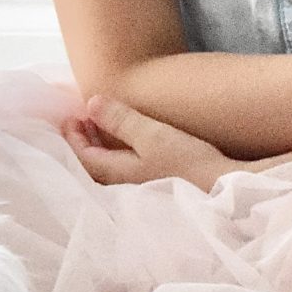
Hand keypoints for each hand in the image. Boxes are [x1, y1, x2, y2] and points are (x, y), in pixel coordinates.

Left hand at [63, 96, 237, 188]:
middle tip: (82, 118)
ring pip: (107, 167)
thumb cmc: (186, 161)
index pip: (82, 156)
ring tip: (101, 126)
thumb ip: (120, 120)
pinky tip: (127, 144)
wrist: (220, 188)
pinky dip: (116, 153)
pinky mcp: (153, 186)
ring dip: (100, 146)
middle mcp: (121, 185)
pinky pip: (122, 169)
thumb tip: (90, 103)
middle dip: (84, 141)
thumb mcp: (151, 134)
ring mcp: (137, 188)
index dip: (73, 136)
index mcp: (115, 173)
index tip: (70, 116)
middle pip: (91, 164)